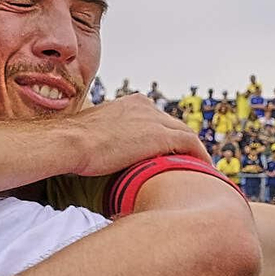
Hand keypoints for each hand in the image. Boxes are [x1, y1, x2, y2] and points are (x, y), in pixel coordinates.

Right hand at [63, 94, 209, 174]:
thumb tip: (98, 156)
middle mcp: (146, 106)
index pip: (156, 119)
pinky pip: (191, 144)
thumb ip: (104, 139)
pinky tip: (204, 171)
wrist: (70, 142)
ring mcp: (154, 120)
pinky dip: (200, 156)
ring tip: (200, 169)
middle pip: (174, 125)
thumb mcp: (91, 135)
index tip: (167, 152)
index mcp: (130, 104)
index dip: (164, 136)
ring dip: (194, 151)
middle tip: (190, 162)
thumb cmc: (71, 144)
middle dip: (182, 143)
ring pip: (185, 134)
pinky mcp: (160, 136)